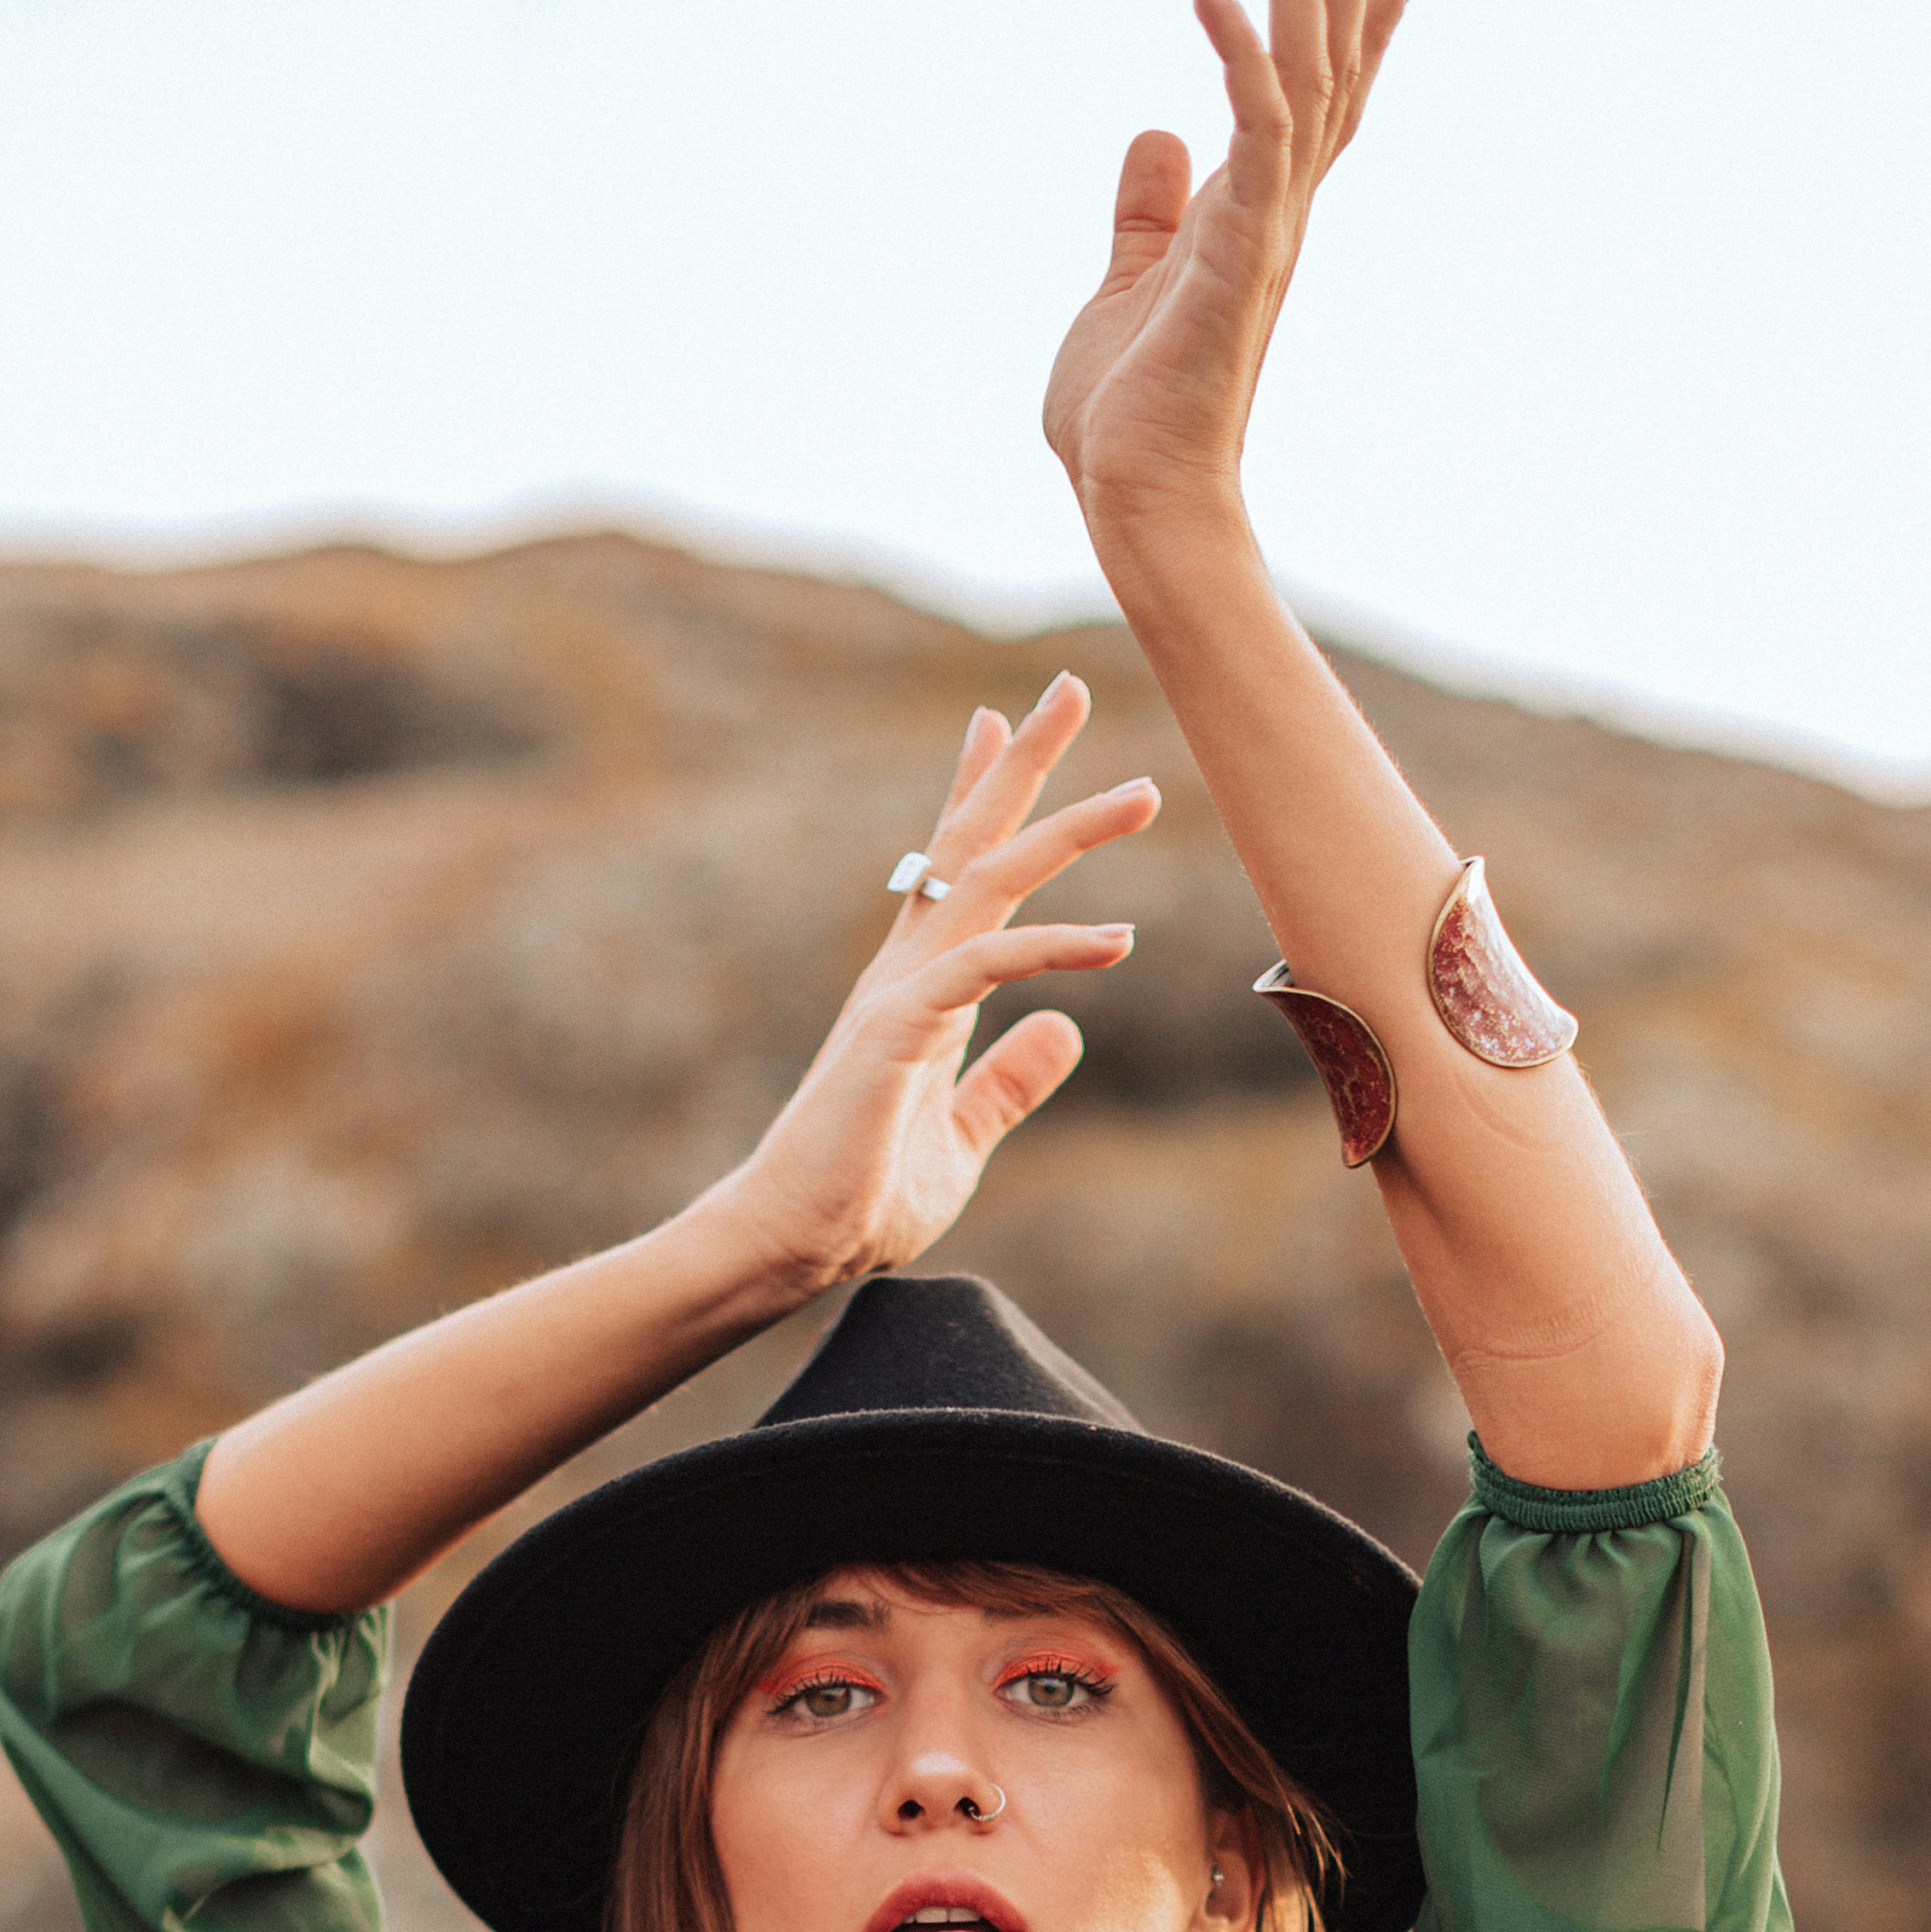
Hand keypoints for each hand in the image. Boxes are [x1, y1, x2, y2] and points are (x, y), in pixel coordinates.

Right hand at [717, 679, 1158, 1294]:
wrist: (788, 1246)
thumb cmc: (858, 1199)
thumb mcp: (961, 1137)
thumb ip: (1008, 1084)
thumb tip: (1068, 1032)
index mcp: (916, 989)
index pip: (953, 871)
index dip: (981, 793)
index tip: (1005, 722)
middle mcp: (904, 972)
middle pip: (970, 842)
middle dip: (1022, 764)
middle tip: (1070, 685)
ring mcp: (899, 995)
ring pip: (988, 882)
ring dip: (1067, 830)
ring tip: (1142, 794)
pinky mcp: (898, 1032)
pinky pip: (988, 967)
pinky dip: (1056, 948)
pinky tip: (1120, 940)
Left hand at [1043, 0, 1417, 543]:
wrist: (1136, 494)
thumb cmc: (1130, 412)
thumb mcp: (1128, 281)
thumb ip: (1147, 210)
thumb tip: (1158, 136)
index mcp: (1256, 215)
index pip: (1319, 100)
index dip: (1356, 26)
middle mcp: (1276, 211)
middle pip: (1330, 65)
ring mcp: (1264, 225)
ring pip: (1305, 73)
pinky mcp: (1238, 244)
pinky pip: (1253, 123)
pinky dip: (1235, 50)